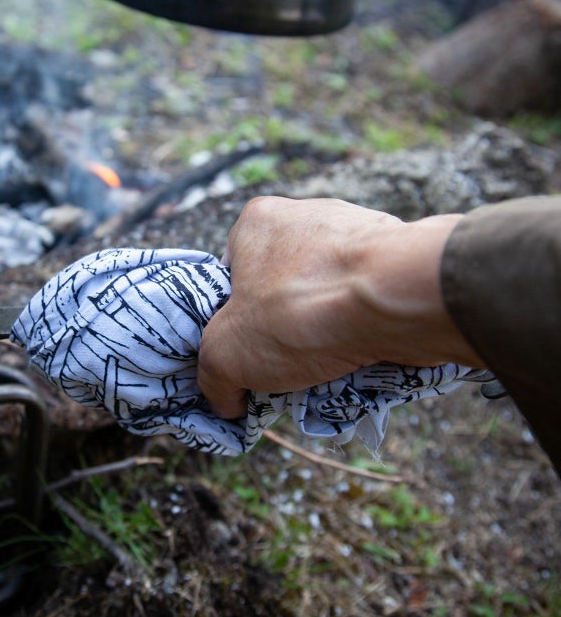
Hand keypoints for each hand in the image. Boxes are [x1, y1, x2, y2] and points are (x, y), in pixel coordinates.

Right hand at [197, 196, 482, 418]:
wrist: (400, 300)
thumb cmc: (298, 312)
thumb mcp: (226, 354)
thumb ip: (213, 378)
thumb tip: (226, 401)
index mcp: (258, 220)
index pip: (236, 274)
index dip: (240, 319)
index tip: (252, 353)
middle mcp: (309, 214)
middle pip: (286, 285)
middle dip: (287, 329)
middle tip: (292, 368)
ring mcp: (360, 230)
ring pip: (332, 294)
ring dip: (330, 332)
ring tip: (334, 368)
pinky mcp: (402, 254)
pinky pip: (374, 299)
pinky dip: (368, 328)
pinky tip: (369, 355)